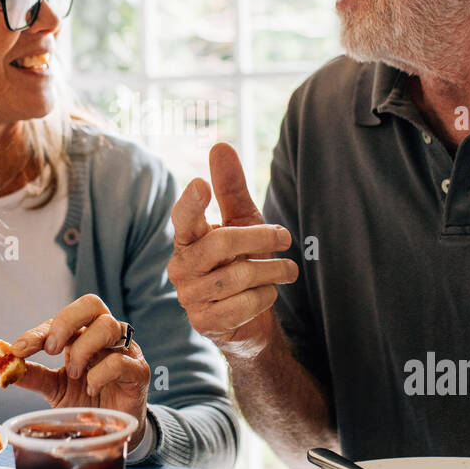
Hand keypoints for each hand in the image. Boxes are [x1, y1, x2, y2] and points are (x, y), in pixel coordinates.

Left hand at [8, 294, 150, 450]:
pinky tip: (93, 389)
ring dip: (82, 349)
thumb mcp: (54, 388)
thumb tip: (4, 367)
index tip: (18, 349)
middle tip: (50, 349)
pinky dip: (99, 375)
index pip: (62, 319)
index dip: (38, 331)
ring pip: (108, 326)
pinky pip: (120, 361)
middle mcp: (105, 336)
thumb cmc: (86, 402)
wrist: (114, 431)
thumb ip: (33, 375)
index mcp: (84, 334)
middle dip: (66, 322)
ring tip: (73, 374)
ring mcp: (125, 351)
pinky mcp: (138, 371)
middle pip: (91, 304)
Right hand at [168, 143, 298, 358]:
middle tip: (286, 238)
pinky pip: (243, 305)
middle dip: (261, 239)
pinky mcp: (204, 323)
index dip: (191, 202)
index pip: (182, 218)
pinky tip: (266, 295)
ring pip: (238, 276)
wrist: (249, 317)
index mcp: (187, 238)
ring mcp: (189, 297)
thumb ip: (230, 187)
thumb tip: (219, 145)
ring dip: (272, 271)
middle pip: (221, 244)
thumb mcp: (242, 221)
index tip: (200, 183)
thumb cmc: (241, 261)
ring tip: (288, 270)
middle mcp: (180, 267)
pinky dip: (265, 297)